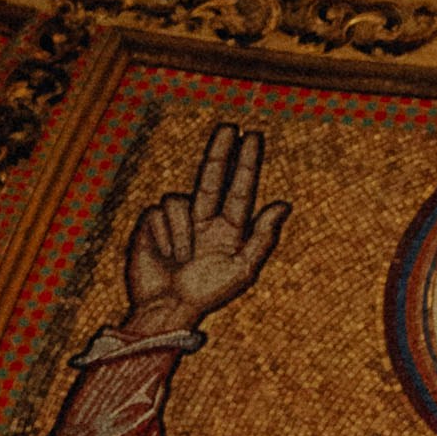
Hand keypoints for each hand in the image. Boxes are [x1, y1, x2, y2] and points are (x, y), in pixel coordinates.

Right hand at [124, 118, 288, 345]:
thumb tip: (283, 204)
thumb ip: (263, 237)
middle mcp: (204, 218)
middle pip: (212, 175)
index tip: (253, 136)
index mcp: (228, 229)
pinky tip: (165, 254)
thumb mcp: (242, 270)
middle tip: (229, 127)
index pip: (240, 189)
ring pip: (180, 199)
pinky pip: (160, 212)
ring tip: (182, 259)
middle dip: (220, 150)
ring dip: (182, 232)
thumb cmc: (207, 295)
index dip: (246, 163)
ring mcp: (177, 219)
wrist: (166, 308)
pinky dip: (165, 234)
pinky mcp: (153, 222)